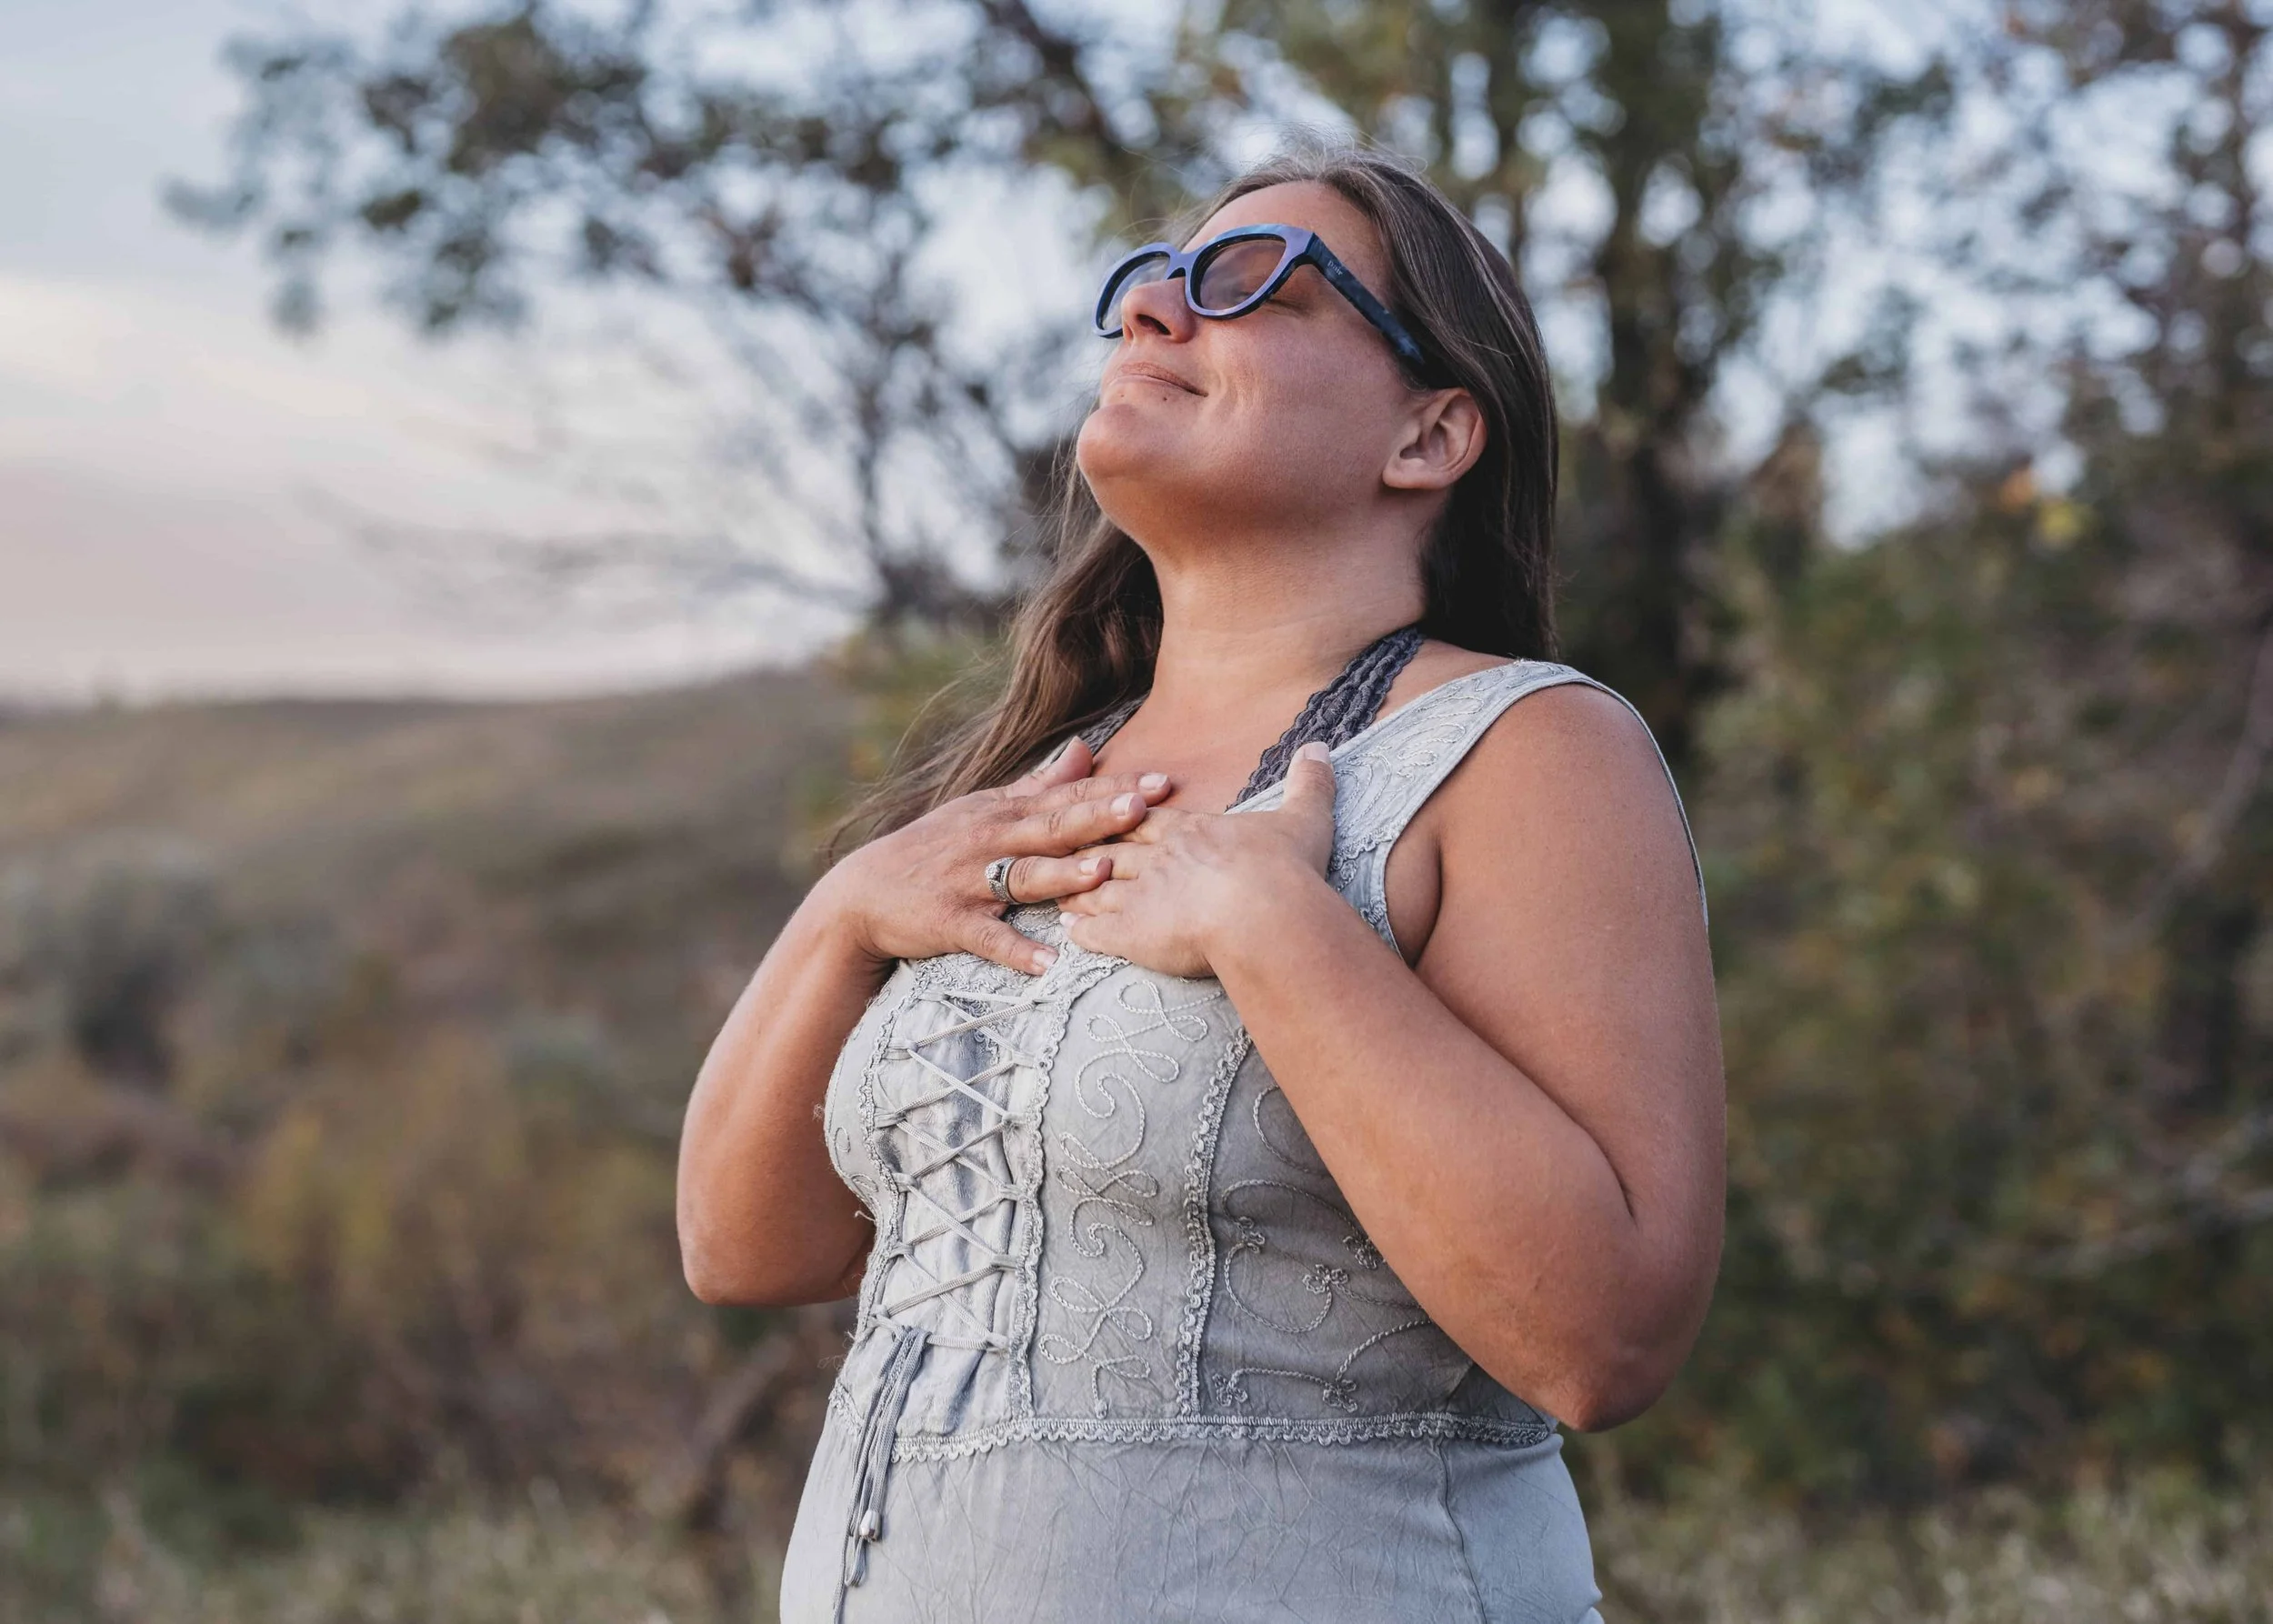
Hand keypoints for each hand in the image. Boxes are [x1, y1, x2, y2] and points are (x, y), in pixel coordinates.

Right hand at [818, 737, 1172, 976]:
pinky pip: (987, 939)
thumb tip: (1086, 750)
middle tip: (1143, 809)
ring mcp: (970, 881)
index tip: (1162, 783)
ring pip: (1023, 876)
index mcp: (1005, 812)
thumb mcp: (984, 808)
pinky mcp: (950, 922)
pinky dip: (1016, 951)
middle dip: (1098, 817)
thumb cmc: (934, 849)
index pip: (1068, 796)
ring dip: (1063, 875)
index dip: (1114, 789)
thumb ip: (1039, 783)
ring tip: (1102, 874)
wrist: (863, 893)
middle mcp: (991, 840)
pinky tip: (1047, 964)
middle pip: (1053, 827)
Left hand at [1058, 742, 1338, 976]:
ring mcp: (1138, 894)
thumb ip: (1308, 785)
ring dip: (1076, 889)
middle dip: (1089, 849)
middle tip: (1066, 848)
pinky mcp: (1130, 934)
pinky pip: (1095, 932)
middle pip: (1113, 848)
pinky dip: (1079, 931)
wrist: (1263, 913)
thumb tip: (1320, 747)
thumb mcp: (1305, 820)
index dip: (1126, 817)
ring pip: (1095, 887)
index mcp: (1191, 831)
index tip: (1109, 814)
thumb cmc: (1284, 870)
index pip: (1149, 821)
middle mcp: (1157, 857)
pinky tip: (1067, 933)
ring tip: (1058, 890)